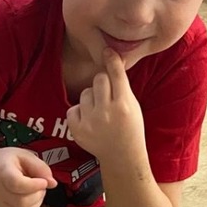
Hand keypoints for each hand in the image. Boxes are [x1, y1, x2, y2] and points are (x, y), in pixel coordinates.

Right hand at [0, 148, 56, 206]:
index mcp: (2, 172)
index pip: (17, 184)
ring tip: (35, 193)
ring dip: (36, 204)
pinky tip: (29, 202)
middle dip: (38, 195)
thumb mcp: (25, 156)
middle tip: (41, 186)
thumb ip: (40, 168)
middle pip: (21, 202)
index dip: (34, 185)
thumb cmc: (9, 163)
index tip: (43, 182)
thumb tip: (52, 183)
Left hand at [66, 48, 145, 164]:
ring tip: (99, 112)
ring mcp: (90, 122)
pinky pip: (73, 108)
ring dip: (91, 98)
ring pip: (85, 93)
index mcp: (124, 104)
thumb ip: (122, 86)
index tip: (107, 51)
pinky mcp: (77, 130)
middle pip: (98, 79)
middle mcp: (106, 112)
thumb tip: (112, 59)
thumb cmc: (129, 127)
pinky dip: (79, 112)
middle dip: (102, 84)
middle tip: (107, 96)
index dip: (111, 60)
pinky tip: (89, 120)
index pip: (115, 74)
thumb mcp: (133, 105)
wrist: (121, 155)